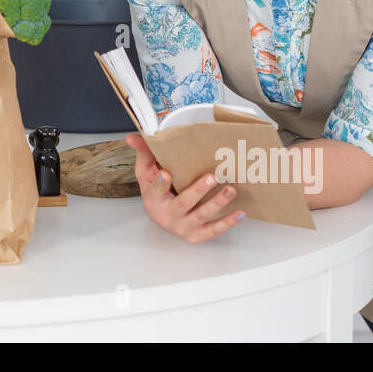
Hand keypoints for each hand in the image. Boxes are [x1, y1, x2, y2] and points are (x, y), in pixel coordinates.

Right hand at [125, 133, 244, 242]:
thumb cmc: (155, 191)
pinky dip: (227, 223)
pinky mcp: (197, 234)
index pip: (154, 190)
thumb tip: (132, 137)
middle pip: (183, 203)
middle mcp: (167, 216)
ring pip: (201, 216)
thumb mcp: (146, 172)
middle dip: (198, 191)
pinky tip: (240, 213)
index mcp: (153, 199)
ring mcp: (183, 226)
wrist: (161, 216)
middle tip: (212, 177)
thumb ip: (143, 153)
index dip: (160, 184)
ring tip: (230, 190)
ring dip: (217, 203)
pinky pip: (213, 230)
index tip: (165, 174)